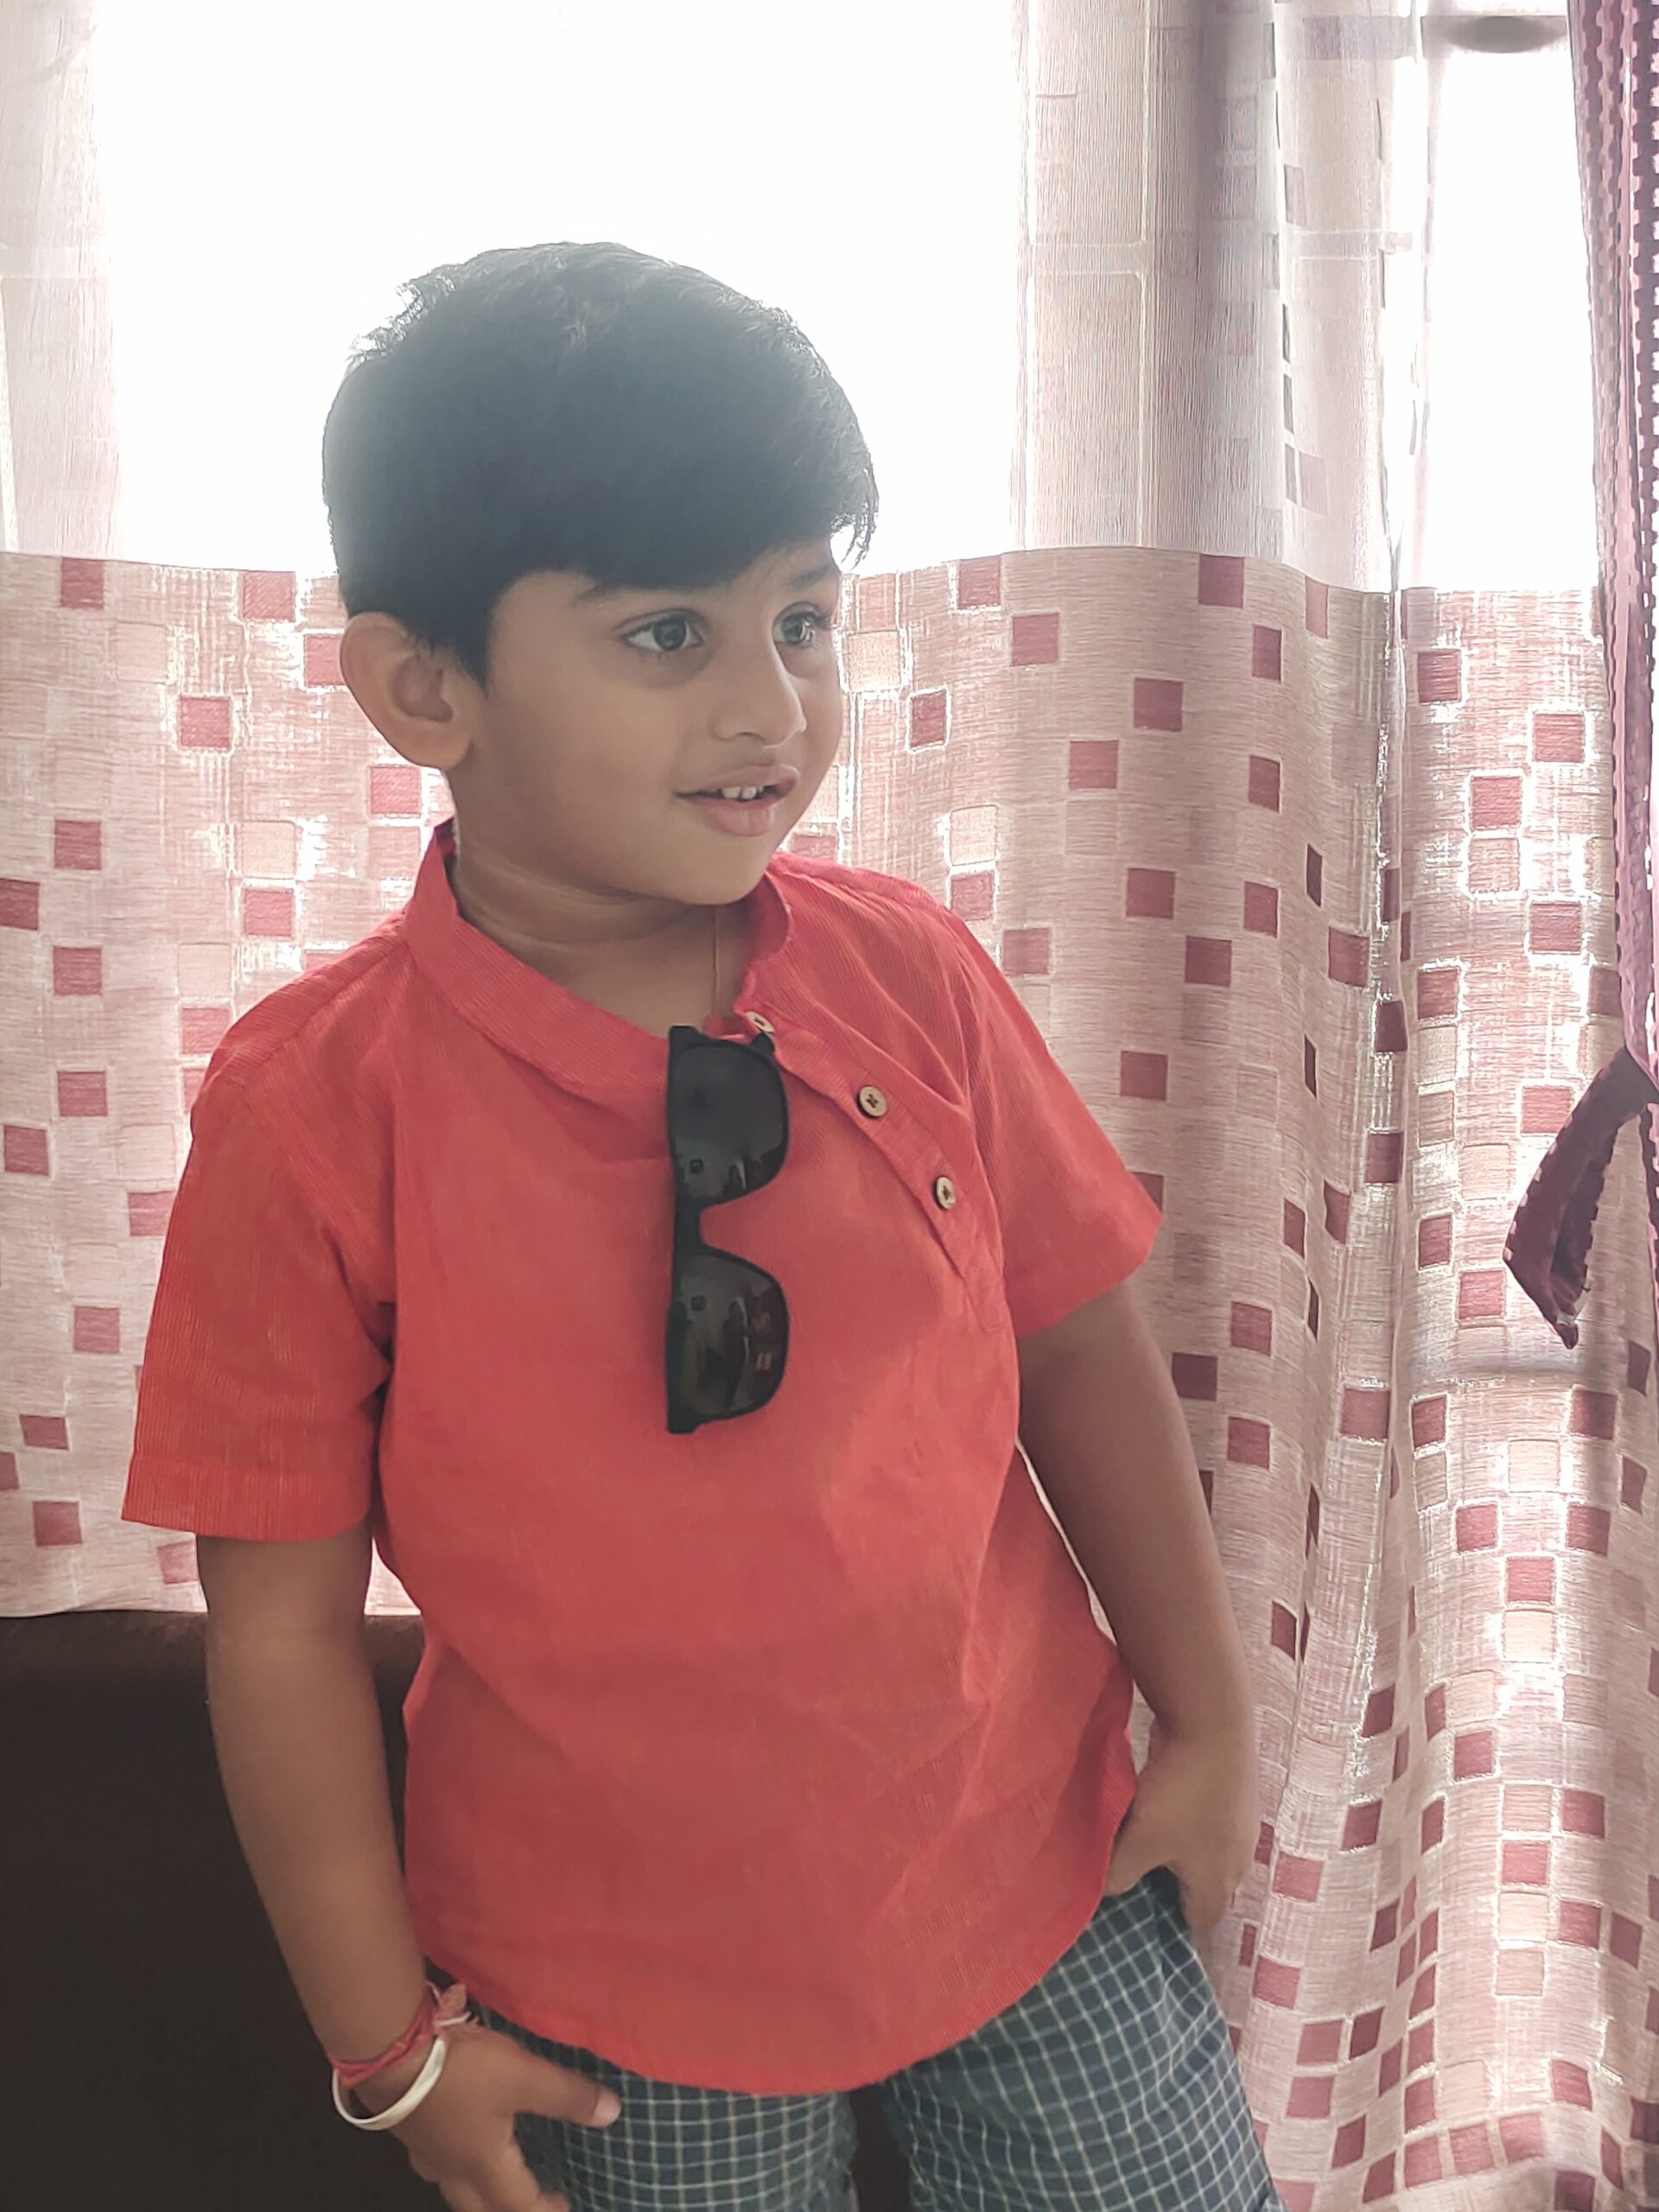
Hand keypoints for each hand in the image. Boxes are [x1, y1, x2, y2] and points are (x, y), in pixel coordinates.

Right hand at [357, 2022, 620, 2211]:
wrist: (391, 2054)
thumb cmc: (461, 2072)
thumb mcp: (522, 2077)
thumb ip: (566, 2095)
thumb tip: (611, 2114)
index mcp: (483, 2165)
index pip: (519, 2204)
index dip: (545, 2209)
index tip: (565, 2207)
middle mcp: (452, 2169)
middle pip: (482, 2207)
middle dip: (510, 2208)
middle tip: (535, 2201)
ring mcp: (426, 2152)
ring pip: (457, 2187)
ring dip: (482, 2189)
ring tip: (500, 2174)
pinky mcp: (410, 2129)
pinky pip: (439, 2161)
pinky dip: (459, 2163)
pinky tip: (460, 2138)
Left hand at [1103, 1718, 1258, 1932]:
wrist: (1213, 1722)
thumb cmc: (1180, 1792)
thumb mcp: (1140, 1840)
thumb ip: (1118, 1874)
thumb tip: (1105, 1892)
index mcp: (1219, 1883)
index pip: (1199, 1925)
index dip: (1171, 1927)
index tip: (1141, 1920)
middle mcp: (1239, 1860)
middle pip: (1204, 1889)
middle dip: (1172, 1888)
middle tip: (1137, 1878)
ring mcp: (1241, 1824)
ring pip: (1205, 1852)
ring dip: (1178, 1851)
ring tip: (1145, 1839)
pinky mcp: (1235, 1793)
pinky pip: (1208, 1822)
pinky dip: (1187, 1821)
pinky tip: (1164, 1804)